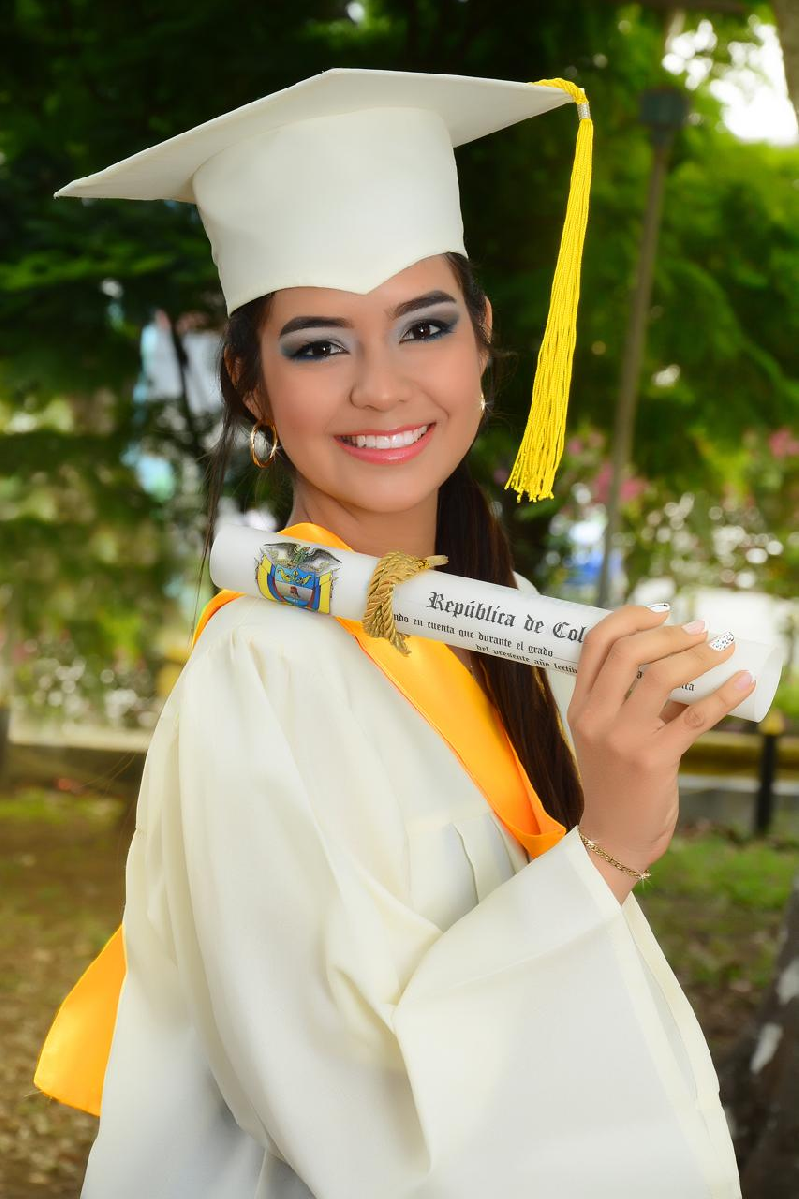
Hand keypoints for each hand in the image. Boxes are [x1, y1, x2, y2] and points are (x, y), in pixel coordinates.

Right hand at [566, 606, 755, 872]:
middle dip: (670, 632)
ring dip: (699, 655)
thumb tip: (687, 662)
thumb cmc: (618, 783)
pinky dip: (725, 693)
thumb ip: (640, 701)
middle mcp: (594, 718)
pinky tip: (743, 681)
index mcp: (580, 706)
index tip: (662, 611)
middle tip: (699, 629)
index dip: (630, 617)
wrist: (614, 837)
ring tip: (721, 648)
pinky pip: (696, 716)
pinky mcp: (654, 759)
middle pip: (629, 651)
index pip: (596, 643)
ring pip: (663, 677)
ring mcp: (622, 739)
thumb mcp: (612, 736)